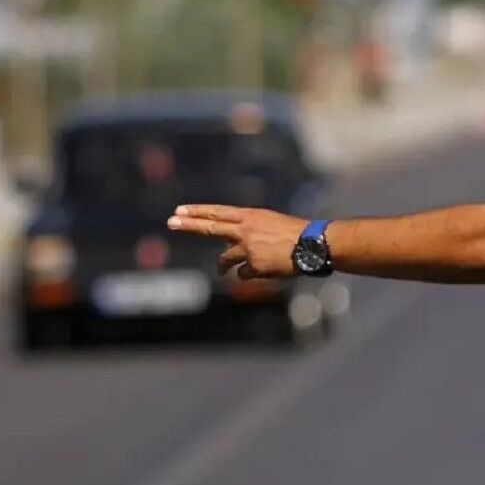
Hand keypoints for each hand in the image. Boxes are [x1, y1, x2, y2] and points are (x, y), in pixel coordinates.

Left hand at [167, 204, 305, 278]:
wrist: (313, 245)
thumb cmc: (297, 234)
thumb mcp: (271, 224)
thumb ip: (251, 231)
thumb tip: (236, 247)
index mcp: (251, 216)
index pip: (218, 212)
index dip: (198, 211)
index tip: (180, 210)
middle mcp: (246, 230)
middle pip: (211, 227)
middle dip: (189, 225)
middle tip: (170, 222)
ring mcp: (248, 248)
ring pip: (226, 259)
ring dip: (223, 266)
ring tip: (222, 271)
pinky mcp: (254, 265)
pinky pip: (245, 274)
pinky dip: (251, 274)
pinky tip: (265, 272)